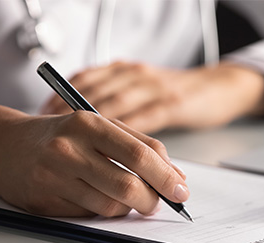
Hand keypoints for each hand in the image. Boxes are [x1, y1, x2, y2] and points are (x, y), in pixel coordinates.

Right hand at [0, 94, 187, 216]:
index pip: (140, 154)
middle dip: (152, 201)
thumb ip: (138, 146)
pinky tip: (93, 198)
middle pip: (128, 186)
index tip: (181, 192)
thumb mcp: (98, 128)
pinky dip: (101, 212)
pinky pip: (88, 216)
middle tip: (157, 204)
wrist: (4, 146)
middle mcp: (70, 150)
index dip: (167, 177)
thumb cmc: (60, 135)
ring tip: (122, 197)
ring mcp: (54, 177)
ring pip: (110, 207)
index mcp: (89, 124)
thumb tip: (175, 177)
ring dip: (126, 208)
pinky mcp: (44, 201)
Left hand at [41, 61, 263, 133]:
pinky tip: (113, 150)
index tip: (44, 115)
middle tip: (52, 134)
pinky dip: (126, 134)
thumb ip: (119, 104)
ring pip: (117, 106)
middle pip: (95, 93)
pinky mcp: (172, 103)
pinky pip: (143, 119)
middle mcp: (135, 76)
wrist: (219, 86)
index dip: (62, 97)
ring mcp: (154, 88)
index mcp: (125, 71)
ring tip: (73, 146)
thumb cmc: (177, 94)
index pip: (86, 80)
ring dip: (93, 127)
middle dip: (70, 114)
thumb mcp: (143, 92)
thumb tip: (93, 127)